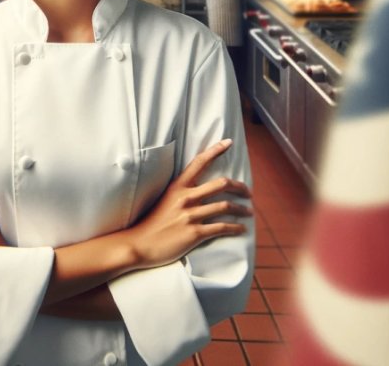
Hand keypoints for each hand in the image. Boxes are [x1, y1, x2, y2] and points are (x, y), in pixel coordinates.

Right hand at [127, 139, 251, 268]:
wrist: (138, 245)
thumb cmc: (151, 223)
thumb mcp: (164, 200)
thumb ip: (181, 192)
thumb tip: (198, 189)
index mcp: (177, 187)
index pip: (199, 162)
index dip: (215, 150)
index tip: (228, 142)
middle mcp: (185, 198)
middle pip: (221, 184)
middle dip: (239, 187)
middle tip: (248, 192)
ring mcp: (190, 215)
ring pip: (225, 206)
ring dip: (242, 209)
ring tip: (249, 211)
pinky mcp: (194, 233)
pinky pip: (222, 227)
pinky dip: (235, 228)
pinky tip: (242, 229)